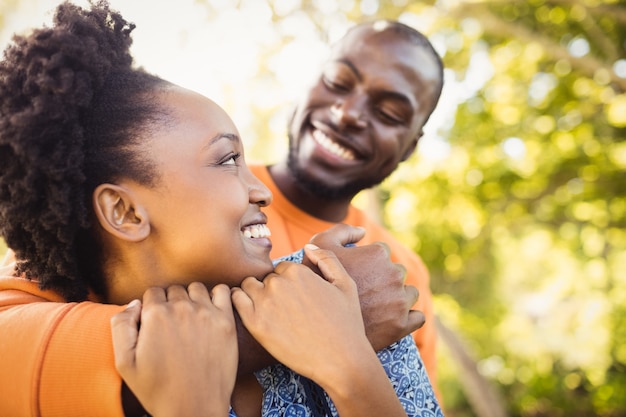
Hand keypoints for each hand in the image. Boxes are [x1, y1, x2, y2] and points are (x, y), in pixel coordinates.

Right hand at [111, 283, 236, 416]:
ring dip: (192, 298)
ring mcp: (206, 313)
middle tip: (173, 326)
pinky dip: (218, 295)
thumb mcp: (124, 362)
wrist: (194, 407)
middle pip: (174, 290)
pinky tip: (212, 310)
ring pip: (196, 288)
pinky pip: (224, 291)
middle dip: (171, 303)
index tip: (156, 324)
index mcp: (155, 315)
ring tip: (191, 319)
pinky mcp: (226, 322)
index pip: (152, 293)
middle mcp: (182, 308)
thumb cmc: (158, 389)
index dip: (152, 308)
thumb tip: (135, 303)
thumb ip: (121, 326)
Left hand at [232, 244, 368, 383]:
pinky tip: (252, 314)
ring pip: (247, 285)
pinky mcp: (254, 323)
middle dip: (271, 289)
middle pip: (265, 277)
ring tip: (267, 311)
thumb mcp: (345, 284)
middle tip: (283, 309)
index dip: (287, 282)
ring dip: (254, 293)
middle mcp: (278, 283)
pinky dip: (238, 302)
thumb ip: (327, 259)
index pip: (281, 268)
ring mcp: (264, 303)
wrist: (341, 360)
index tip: (294, 298)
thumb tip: (307, 247)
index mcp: (298, 271)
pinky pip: (235, 300)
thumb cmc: (346, 323)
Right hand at [307, 224, 424, 350]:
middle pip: (397, 273)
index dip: (369, 262)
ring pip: (409, 294)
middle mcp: (393, 274)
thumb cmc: (316, 282)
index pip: (382, 252)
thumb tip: (362, 231)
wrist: (315, 326)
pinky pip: (417, 317)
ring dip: (399, 298)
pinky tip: (393, 320)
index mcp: (378, 254)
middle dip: (385, 279)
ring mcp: (399, 301)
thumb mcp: (318, 246)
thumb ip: (341, 231)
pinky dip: (409, 318)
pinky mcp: (401, 325)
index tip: (359, 273)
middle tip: (367, 292)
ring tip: (379, 307)